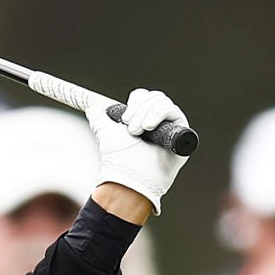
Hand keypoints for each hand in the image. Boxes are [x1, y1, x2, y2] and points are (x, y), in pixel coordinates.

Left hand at [86, 88, 191, 214]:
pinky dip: (160, 115)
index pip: (145, 96)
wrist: (129, 178)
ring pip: (163, 102)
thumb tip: (92, 108)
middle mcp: (158, 123)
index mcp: (142, 121)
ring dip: (147, 114)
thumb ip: (99, 120)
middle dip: (140, 109)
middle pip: (155, 97)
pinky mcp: (181, 135)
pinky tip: (149, 128)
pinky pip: (174, 112)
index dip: (136, 101)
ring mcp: (170, 129)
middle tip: (130, 130)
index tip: (124, 118)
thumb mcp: (106, 135)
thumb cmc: (119, 162)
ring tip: (137, 133)